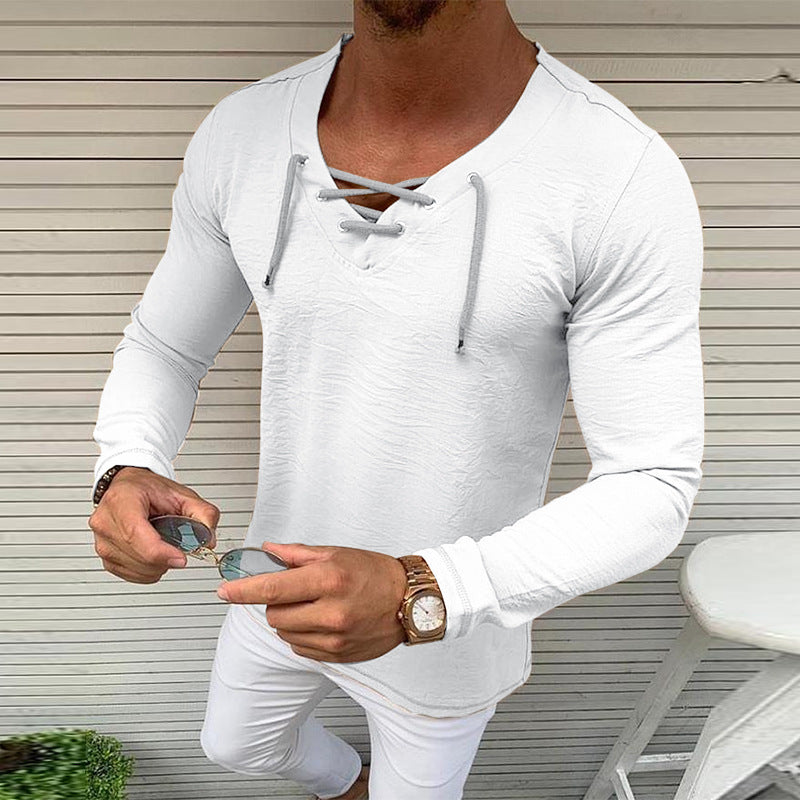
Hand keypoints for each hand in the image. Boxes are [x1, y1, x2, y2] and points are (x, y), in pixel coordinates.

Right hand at [87, 467, 219, 583]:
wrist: (130, 488)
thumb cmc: (149, 490)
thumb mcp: (182, 494)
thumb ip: (203, 514)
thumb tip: (208, 540)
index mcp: (121, 500)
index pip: (135, 534)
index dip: (160, 552)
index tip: (180, 558)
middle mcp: (106, 522)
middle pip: (138, 555)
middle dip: (165, 558)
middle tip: (178, 546)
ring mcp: (102, 541)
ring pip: (135, 568)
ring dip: (158, 565)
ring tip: (164, 545)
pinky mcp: (105, 557)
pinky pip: (130, 575)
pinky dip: (148, 571)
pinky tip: (154, 556)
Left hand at [217, 541, 408, 662]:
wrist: (410, 601)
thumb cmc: (375, 573)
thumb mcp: (336, 554)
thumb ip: (297, 554)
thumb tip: (267, 552)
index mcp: (328, 580)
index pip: (273, 589)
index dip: (243, 591)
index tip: (224, 591)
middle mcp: (330, 612)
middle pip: (275, 614)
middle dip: (278, 602)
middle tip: (300, 592)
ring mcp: (334, 639)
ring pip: (285, 633)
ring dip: (290, 620)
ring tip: (316, 607)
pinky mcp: (338, 656)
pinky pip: (300, 648)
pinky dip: (303, 635)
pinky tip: (323, 622)